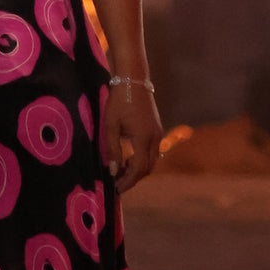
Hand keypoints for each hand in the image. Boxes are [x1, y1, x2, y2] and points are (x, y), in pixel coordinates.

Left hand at [104, 77, 162, 192]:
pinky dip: (142, 159)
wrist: (133, 81)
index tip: (117, 188)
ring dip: (138, 169)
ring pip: (152, 161)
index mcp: (144, 138)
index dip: (128, 181)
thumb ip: (113, 149)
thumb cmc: (119, 101)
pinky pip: (152, 152)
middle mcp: (155, 138)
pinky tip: (129, 159)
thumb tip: (113, 171)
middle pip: (148, 168)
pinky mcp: (157, 129)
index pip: (139, 168)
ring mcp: (158, 134)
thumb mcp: (111, 125)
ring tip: (121, 172)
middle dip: (133, 178)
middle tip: (117, 183)